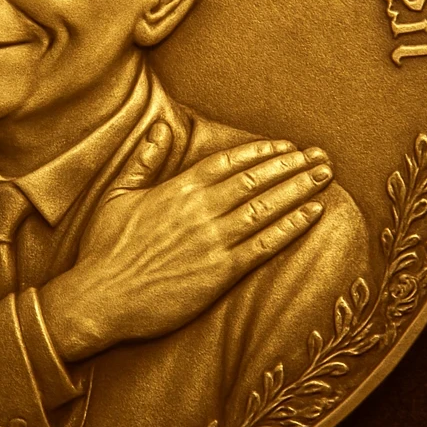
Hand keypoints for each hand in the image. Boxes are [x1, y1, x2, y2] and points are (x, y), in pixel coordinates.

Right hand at [40, 124, 332, 361]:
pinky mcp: (220, 272)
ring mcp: (213, 241)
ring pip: (266, 208)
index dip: (262, 152)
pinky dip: (291, 227)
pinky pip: (265, 246)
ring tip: (325, 177)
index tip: (286, 146)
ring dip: (299, 189)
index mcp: (177, 188)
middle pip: (256, 180)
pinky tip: (312, 213)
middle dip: (292, 166)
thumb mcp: (118, 195)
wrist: (101, 298)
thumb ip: (145, 160)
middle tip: (321, 156)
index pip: (229, 162)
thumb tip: (161, 128)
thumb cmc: (105, 249)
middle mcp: (200, 210)